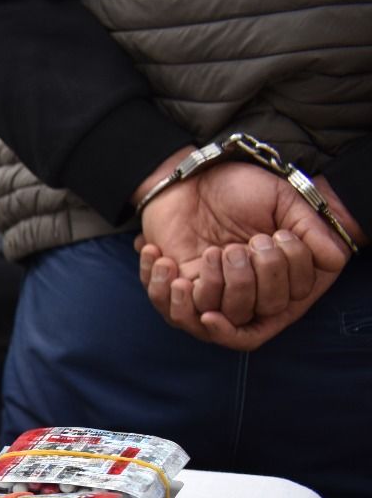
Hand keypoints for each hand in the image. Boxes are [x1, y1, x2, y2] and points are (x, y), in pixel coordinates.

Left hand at [135, 160, 353, 349]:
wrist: (195, 177)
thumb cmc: (244, 190)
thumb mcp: (284, 203)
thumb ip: (310, 231)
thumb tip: (334, 260)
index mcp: (276, 279)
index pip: (283, 304)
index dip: (281, 278)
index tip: (275, 238)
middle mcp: (243, 294)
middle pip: (245, 315)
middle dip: (242, 281)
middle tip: (236, 245)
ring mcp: (209, 294)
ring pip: (208, 320)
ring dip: (209, 287)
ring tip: (209, 252)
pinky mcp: (177, 289)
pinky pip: (170, 310)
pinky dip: (162, 288)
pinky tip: (163, 257)